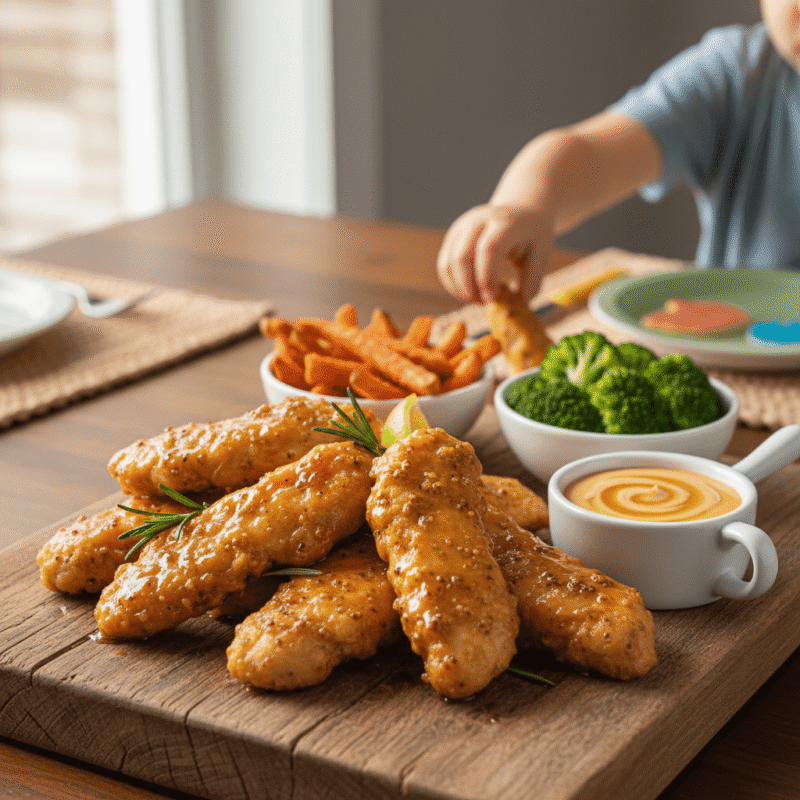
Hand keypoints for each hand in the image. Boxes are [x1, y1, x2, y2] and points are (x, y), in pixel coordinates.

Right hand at [436, 203, 554, 304]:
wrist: (521, 213)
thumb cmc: (532, 238)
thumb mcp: (542, 254)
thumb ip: (533, 280)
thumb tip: (521, 302)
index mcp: (504, 222)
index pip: (488, 249)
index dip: (486, 278)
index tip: (492, 298)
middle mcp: (479, 220)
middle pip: (462, 256)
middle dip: (468, 286)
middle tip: (483, 304)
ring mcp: (462, 227)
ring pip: (448, 262)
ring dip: (459, 288)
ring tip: (477, 300)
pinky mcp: (453, 237)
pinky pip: (444, 264)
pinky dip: (451, 284)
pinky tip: (466, 294)